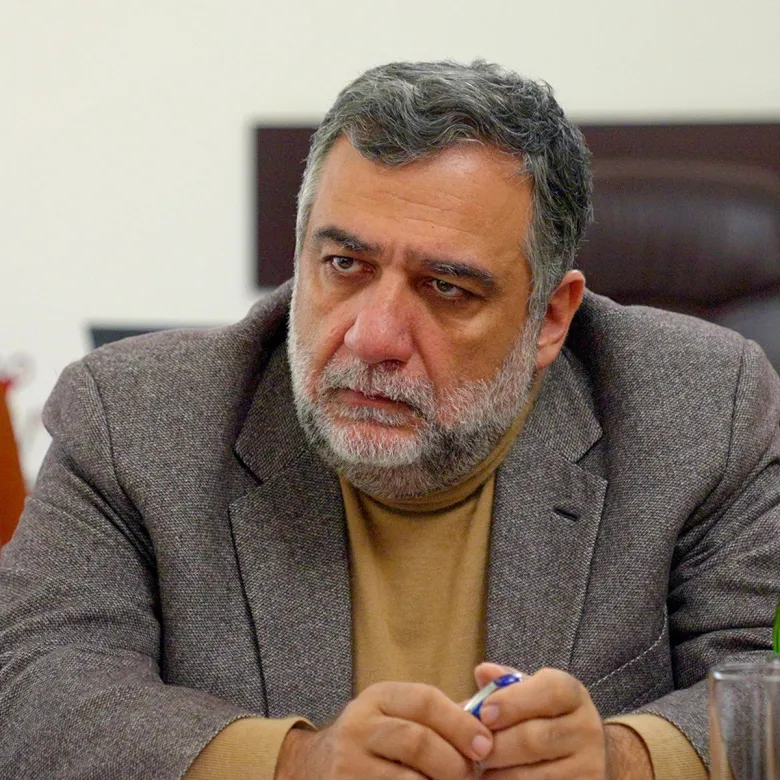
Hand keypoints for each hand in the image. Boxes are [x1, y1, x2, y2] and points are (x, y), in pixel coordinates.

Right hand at [275, 681, 493, 779]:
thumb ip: (434, 716)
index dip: (461, 723)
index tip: (485, 745)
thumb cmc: (372, 743)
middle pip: (419, 741)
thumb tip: (485, 725)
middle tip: (470, 777)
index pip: (425, 700)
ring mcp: (347, 765)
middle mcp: (359, 726)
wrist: (313, 768)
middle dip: (454, 763)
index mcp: (378, 698)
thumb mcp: (394, 716)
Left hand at [473, 663, 606, 778]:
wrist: (580, 754)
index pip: (550, 691)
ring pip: (534, 774)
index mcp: (572, 693)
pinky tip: (496, 779)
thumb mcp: (529, 693)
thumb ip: (505, 683)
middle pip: (534, 738)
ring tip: (482, 768)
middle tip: (474, 748)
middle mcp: (587, 727)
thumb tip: (483, 672)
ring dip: (499, 772)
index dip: (513, 701)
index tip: (484, 714)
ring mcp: (590, 764)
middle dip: (497, 745)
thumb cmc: (543, 716)